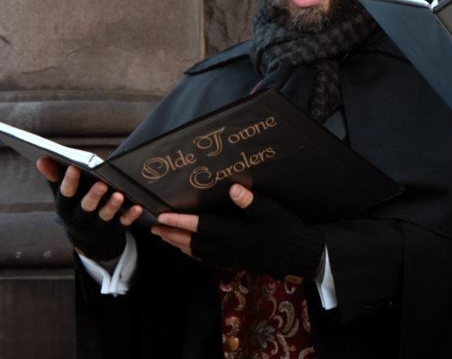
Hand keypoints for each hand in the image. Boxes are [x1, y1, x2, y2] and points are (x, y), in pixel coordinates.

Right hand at [37, 158, 142, 261]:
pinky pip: (122, 223)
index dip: (69, 181)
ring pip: (104, 216)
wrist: (87, 240)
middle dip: (93, 196)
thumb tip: (42, 159)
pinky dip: (130, 216)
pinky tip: (137, 207)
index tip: (73, 167)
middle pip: (86, 207)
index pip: (66, 194)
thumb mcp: (62, 194)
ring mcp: (97, 226)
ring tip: (119, 195)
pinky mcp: (113, 230)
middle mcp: (80, 218)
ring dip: (112, 206)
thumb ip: (54, 176)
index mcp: (66, 207)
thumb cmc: (74, 206)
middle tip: (102, 184)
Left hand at [151, 184, 324, 283]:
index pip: (201, 226)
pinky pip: (207, 260)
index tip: (162, 217)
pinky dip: (194, 254)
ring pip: (197, 253)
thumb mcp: (271, 212)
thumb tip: (233, 189)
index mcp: (234, 233)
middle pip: (192, 242)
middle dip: (171, 235)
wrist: (297, 256)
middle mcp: (227, 248)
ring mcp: (230, 258)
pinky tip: (191, 250)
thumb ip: (250, 201)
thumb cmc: (285, 230)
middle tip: (154, 229)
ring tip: (166, 239)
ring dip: (179, 245)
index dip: (180, 221)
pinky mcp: (235, 263)